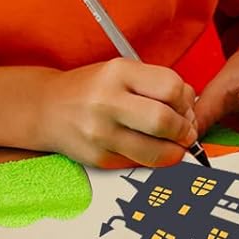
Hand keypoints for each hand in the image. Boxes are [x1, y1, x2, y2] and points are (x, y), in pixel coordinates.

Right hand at [40, 59, 197, 168]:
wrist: (45, 108)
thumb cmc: (90, 89)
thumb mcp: (120, 72)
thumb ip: (156, 85)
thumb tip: (192, 109)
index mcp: (117, 73)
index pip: (171, 87)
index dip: (185, 100)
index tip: (183, 107)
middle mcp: (106, 101)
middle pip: (165, 121)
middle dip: (184, 130)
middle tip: (184, 132)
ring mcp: (100, 133)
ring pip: (157, 152)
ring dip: (174, 151)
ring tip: (171, 144)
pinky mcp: (98, 158)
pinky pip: (140, 165)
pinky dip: (151, 159)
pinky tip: (145, 148)